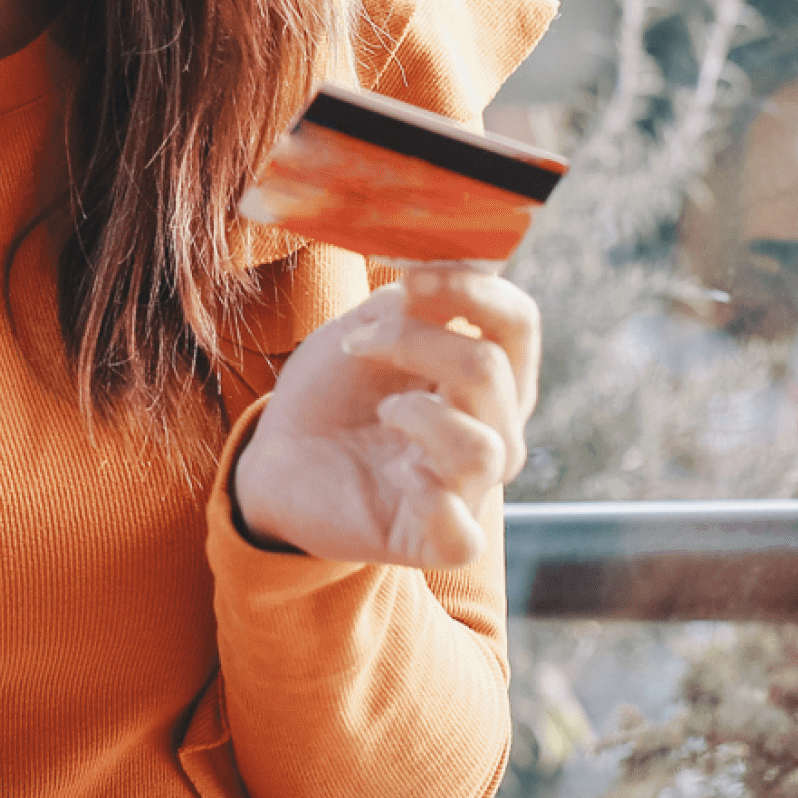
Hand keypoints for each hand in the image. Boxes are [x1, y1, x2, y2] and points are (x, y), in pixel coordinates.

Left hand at [229, 264, 540, 568]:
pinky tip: (400, 475)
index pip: (517, 323)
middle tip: (357, 343)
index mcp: (489, 376)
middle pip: (491, 370)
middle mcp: (494, 432)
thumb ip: (417, 298)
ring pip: (483, 448)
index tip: (409, 275)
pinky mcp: (436, 540)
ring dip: (418, 413)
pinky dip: (433, 500)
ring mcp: (469, 489)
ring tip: (381, 411)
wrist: (279, 458)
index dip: (472, 289)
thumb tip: (452, 258)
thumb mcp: (370, 327)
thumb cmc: (336, 392)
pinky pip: (461, 531)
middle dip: (413, 341)